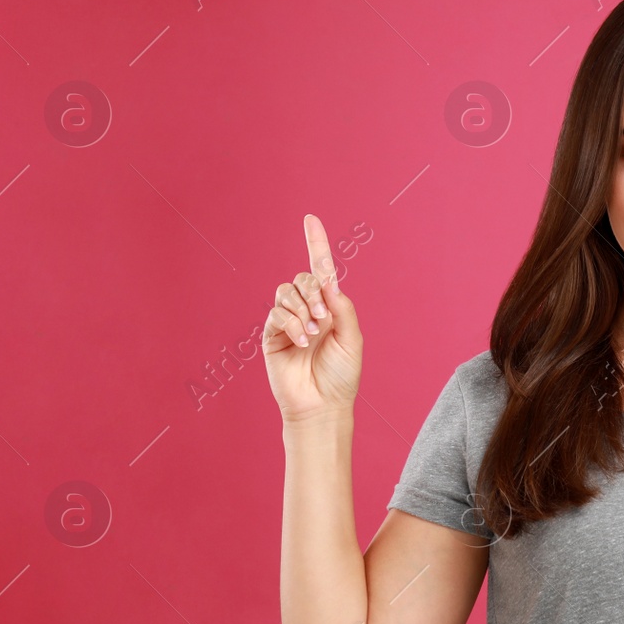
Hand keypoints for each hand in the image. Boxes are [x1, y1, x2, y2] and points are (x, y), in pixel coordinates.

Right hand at [263, 214, 363, 422]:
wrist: (322, 405)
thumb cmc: (341, 376)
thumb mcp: (352, 338)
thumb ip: (343, 307)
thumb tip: (330, 281)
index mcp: (330, 307)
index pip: (321, 270)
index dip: (316, 243)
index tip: (310, 218)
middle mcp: (308, 310)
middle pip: (302, 278)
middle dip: (314, 292)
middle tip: (324, 318)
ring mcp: (288, 322)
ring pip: (286, 292)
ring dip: (302, 309)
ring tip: (313, 334)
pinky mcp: (271, 336)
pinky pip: (276, 314)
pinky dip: (291, 323)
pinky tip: (301, 341)